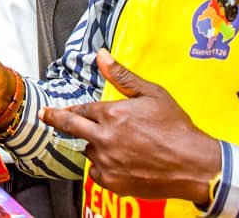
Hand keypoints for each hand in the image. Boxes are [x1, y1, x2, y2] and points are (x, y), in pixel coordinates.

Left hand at [40, 50, 219, 203]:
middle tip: (46, 116)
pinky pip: (97, 173)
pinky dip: (103, 167)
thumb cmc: (175, 127)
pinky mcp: (113, 183)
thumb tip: (101, 55)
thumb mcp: (152, 94)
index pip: (81, 109)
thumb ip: (122, 76)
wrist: (193, 164)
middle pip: (70, 127)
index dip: (70, 109)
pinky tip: (121, 162)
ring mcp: (107, 162)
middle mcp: (104, 138)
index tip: (55, 109)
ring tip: (119, 145)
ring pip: (89, 151)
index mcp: (112, 114)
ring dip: (95, 145)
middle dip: (56, 120)